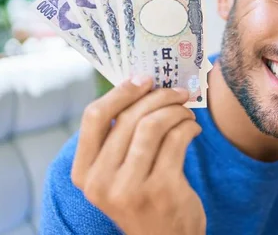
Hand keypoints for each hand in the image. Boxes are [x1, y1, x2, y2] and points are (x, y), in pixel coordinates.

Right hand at [71, 75, 205, 234]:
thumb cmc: (141, 198)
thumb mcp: (116, 175)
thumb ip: (118, 139)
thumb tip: (139, 86)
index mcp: (84, 174)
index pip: (94, 117)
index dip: (120, 92)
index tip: (144, 79)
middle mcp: (102, 182)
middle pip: (129, 117)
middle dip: (158, 96)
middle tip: (177, 91)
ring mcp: (131, 188)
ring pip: (153, 124)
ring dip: (176, 110)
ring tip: (186, 112)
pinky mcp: (162, 189)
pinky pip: (177, 139)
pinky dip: (189, 127)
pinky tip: (193, 129)